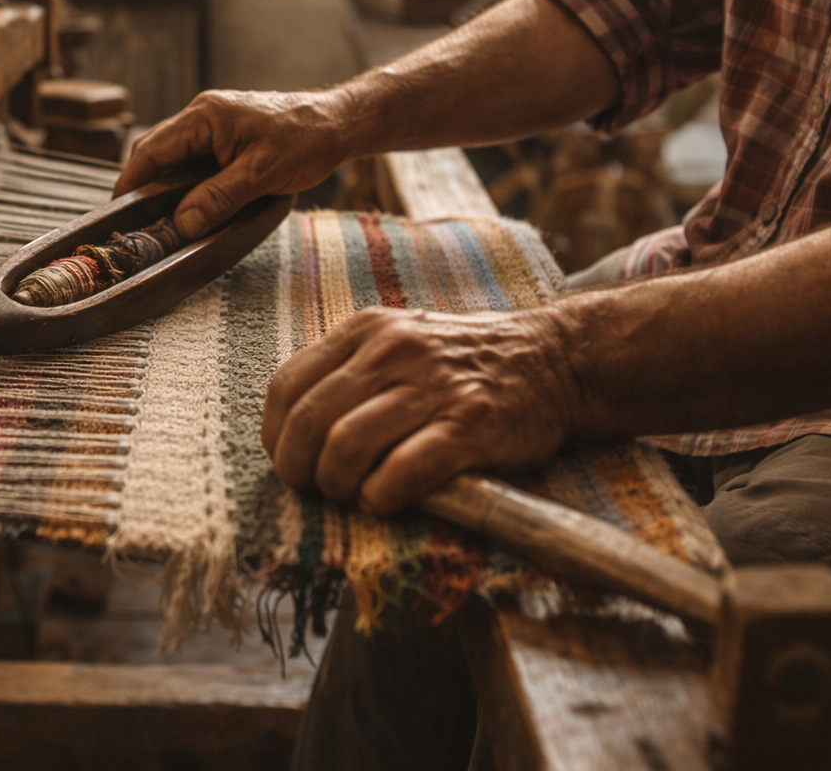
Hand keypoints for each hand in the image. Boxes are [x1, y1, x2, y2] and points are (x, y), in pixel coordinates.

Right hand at [114, 88, 361, 239]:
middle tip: (138, 221)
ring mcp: (215, 124)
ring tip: (161, 217)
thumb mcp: (260, 175)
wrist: (338, 123)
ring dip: (167, 184)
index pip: (151, 149)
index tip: (119, 211)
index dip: (130, 182)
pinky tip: (192, 203)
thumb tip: (183, 222)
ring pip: (175, 156)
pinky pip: (195, 158)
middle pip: (156, 151)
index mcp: (205, 117)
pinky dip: (187, 181)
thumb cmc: (306, 140)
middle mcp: (204, 115)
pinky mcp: (227, 136)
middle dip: (144, 185)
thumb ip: (218, 198)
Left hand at [260, 306, 580, 513]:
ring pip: (345, 446)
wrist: (556, 360)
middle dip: (298, 469)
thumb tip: (293, 428)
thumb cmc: (465, 364)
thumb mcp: (399, 343)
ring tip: (352, 494)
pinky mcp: (469, 427)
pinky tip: (386, 499)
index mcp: (366, 331)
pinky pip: (401, 471)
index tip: (287, 460)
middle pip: (308, 421)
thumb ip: (349, 372)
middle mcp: (393, 352)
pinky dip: (381, 496)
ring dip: (337, 486)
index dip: (274, 435)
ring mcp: (432, 388)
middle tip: (315, 488)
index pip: (286, 385)